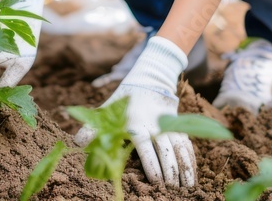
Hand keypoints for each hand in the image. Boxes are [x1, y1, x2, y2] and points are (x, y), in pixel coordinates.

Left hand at [74, 36, 195, 186]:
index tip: (156, 181)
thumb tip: (77, 142)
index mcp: (136, 125)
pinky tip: (193, 173)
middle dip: (170, 171)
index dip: (152, 164)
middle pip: (166, 151)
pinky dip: (191, 159)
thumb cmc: (122, 101)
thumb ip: (91, 128)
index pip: (145, 148)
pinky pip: (187, 144)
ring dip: (185, 168)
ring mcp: (169, 126)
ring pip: (180, 149)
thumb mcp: (105, 111)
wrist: (148, 80)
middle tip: (172, 190)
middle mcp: (155, 126)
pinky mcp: (178, 126)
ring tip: (187, 186)